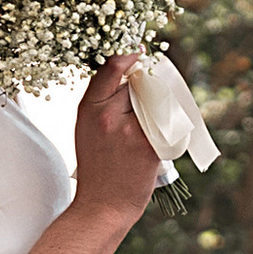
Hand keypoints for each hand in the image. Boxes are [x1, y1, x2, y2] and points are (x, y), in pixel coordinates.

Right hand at [75, 55, 165, 227]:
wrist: (103, 205)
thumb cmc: (97, 164)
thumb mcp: (86, 126)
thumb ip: (103, 98)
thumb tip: (129, 69)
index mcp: (89, 108)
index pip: (110, 68)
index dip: (128, 53)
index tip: (137, 48)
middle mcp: (110, 116)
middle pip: (138, 83)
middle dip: (144, 86)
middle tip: (142, 99)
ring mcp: (133, 130)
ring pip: (156, 101)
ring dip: (157, 106)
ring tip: (144, 125)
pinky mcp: (152, 145)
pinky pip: (166, 122)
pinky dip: (166, 124)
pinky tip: (156, 137)